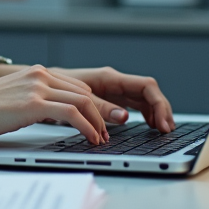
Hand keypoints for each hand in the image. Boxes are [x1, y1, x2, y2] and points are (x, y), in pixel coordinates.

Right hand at [0, 65, 111, 144]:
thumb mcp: (13, 97)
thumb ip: (33, 99)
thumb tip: (50, 114)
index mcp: (35, 72)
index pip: (76, 86)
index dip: (92, 105)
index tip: (98, 121)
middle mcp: (39, 75)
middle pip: (84, 92)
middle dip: (99, 114)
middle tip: (106, 131)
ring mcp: (37, 87)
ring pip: (83, 101)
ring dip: (97, 122)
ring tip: (101, 139)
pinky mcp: (34, 104)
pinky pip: (72, 114)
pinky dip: (87, 127)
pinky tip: (90, 138)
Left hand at [49, 67, 173, 132]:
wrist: (41, 85)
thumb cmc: (56, 89)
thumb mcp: (78, 100)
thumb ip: (100, 107)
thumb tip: (124, 117)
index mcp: (110, 78)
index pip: (146, 85)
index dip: (159, 104)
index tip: (163, 123)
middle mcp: (115, 82)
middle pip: (149, 92)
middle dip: (163, 110)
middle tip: (168, 131)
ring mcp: (114, 90)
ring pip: (144, 99)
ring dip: (156, 113)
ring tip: (163, 130)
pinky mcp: (110, 98)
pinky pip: (135, 104)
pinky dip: (146, 115)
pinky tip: (150, 126)